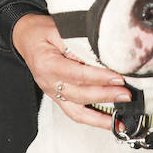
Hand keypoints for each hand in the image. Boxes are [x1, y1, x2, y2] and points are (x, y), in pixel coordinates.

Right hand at [12, 13, 130, 129]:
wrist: (26, 38)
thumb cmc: (41, 32)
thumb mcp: (59, 29)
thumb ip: (78, 41)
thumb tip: (103, 52)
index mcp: (47, 64)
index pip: (76, 74)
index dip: (98, 77)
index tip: (117, 77)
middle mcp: (49, 82)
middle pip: (80, 94)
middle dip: (105, 95)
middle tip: (125, 94)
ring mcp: (53, 93)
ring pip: (78, 109)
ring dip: (102, 114)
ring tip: (121, 114)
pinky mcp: (59, 98)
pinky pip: (76, 114)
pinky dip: (94, 120)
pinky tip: (110, 123)